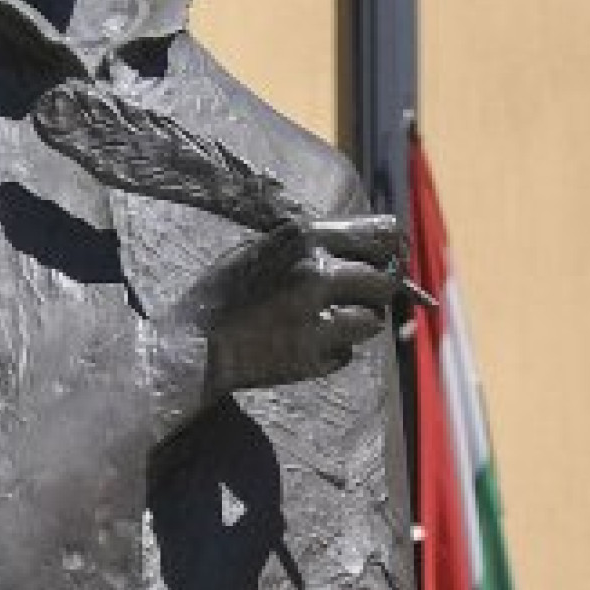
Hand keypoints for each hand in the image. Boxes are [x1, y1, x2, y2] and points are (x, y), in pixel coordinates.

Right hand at [201, 212, 411, 399]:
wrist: (196, 345)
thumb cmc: (226, 291)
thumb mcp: (264, 246)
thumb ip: (313, 242)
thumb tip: (364, 242)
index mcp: (306, 237)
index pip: (381, 234)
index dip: (393, 248)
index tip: (392, 257)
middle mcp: (317, 273)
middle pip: (384, 279)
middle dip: (378, 289)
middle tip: (363, 296)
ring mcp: (318, 317)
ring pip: (373, 319)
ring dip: (359, 321)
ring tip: (328, 321)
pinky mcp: (315, 355)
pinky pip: (350, 351)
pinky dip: (336, 350)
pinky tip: (307, 344)